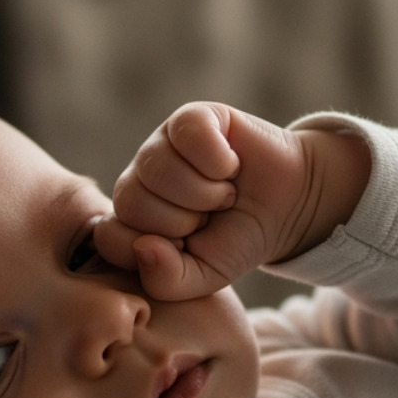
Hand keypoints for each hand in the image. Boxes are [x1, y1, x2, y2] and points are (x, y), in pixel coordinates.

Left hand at [93, 103, 368, 299]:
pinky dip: (218, 159)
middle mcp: (139, 178)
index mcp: (131, 219)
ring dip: (204, 191)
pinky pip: (187, 133)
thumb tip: (143, 247)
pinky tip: (230, 166)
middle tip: (210, 217)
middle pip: (131, 201)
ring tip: (223, 194)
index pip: (109, 236)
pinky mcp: (192, 117)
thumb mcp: (205, 277)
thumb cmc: (237, 240)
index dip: (155, 249)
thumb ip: (167, 280)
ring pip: (156, 167)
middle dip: (183, 220)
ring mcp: (161, 143)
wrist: (288, 206)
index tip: (189, 247)